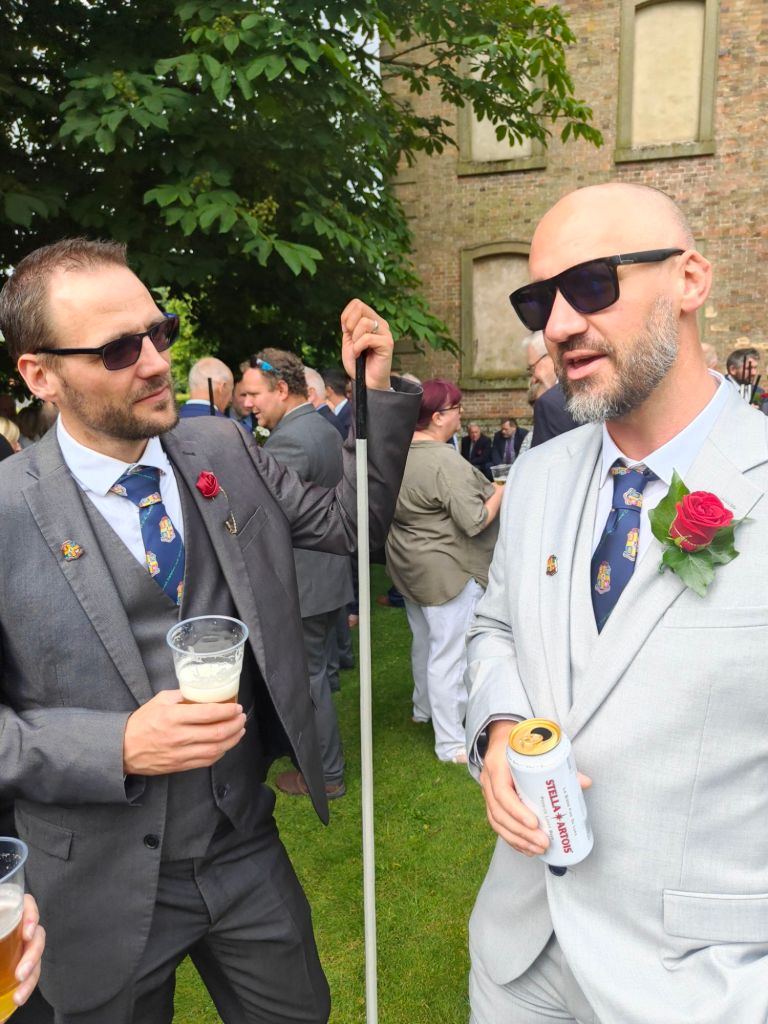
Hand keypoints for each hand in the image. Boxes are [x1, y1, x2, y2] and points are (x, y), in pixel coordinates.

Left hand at [5, 895, 44, 1017]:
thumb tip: (3, 938)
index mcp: (10, 916)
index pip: (27, 906)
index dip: (31, 916)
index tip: (26, 935)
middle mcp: (20, 930)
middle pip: (36, 936)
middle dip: (32, 956)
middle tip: (21, 975)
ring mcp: (21, 948)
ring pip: (35, 959)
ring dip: (31, 978)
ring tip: (19, 997)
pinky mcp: (20, 966)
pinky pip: (30, 974)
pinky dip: (26, 987)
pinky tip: (17, 999)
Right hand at [123, 690, 245, 775]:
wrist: (123, 749)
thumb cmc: (141, 722)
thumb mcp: (160, 700)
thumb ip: (182, 695)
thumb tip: (203, 691)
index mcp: (173, 716)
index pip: (208, 713)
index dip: (228, 710)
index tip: (237, 707)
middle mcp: (179, 736)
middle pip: (217, 732)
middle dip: (235, 725)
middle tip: (242, 718)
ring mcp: (180, 753)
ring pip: (215, 749)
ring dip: (233, 740)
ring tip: (240, 731)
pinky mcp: (180, 766)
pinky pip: (206, 761)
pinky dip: (220, 753)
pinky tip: (226, 745)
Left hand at [339, 299, 393, 390]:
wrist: (366, 382)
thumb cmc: (358, 363)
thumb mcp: (348, 341)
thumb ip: (348, 326)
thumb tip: (348, 317)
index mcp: (371, 321)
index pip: (357, 303)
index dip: (346, 315)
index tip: (346, 331)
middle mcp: (380, 324)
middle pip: (360, 307)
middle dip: (349, 324)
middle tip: (352, 339)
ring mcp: (385, 332)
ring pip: (364, 323)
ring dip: (355, 339)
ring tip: (358, 350)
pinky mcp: (387, 343)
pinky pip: (367, 338)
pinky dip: (358, 347)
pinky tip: (360, 355)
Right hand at [480, 720, 591, 855]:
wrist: (500, 738)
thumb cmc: (520, 743)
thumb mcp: (534, 748)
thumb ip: (559, 764)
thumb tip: (586, 783)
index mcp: (498, 766)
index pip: (502, 792)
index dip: (517, 810)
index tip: (535, 823)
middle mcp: (489, 781)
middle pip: (500, 814)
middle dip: (522, 832)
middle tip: (543, 842)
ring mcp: (488, 793)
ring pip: (497, 823)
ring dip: (518, 840)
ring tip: (538, 850)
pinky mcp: (491, 803)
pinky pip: (498, 825)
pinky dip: (512, 840)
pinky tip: (527, 849)